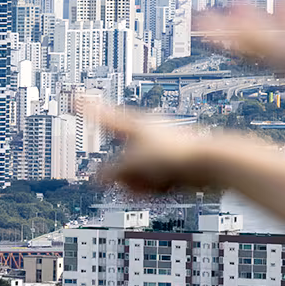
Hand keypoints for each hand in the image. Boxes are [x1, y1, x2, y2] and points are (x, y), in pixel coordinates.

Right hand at [76, 95, 220, 194]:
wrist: (208, 164)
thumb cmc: (173, 156)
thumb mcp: (132, 167)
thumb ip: (110, 173)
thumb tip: (97, 179)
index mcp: (135, 123)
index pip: (104, 116)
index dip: (88, 109)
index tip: (76, 97)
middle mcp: (147, 132)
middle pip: (121, 155)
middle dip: (124, 173)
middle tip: (134, 181)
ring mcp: (160, 146)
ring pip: (137, 169)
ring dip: (140, 182)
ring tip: (154, 185)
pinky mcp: (172, 162)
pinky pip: (153, 176)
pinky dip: (155, 184)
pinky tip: (164, 188)